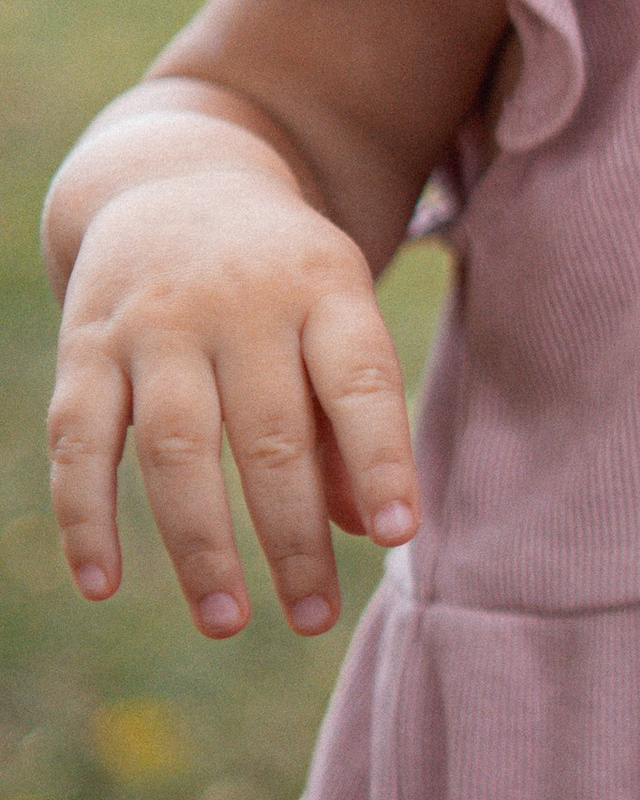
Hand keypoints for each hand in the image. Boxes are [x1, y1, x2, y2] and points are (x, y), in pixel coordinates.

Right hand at [48, 159, 418, 638]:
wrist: (176, 178)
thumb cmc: (284, 281)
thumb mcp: (337, 318)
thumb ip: (351, 422)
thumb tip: (362, 530)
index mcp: (324, 286)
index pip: (360, 381)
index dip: (381, 461)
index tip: (398, 538)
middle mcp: (240, 302)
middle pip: (270, 434)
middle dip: (293, 538)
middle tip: (314, 619)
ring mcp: (156, 323)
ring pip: (176, 447)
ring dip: (199, 544)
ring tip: (226, 621)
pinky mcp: (85, 346)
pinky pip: (80, 439)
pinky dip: (86, 515)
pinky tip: (103, 583)